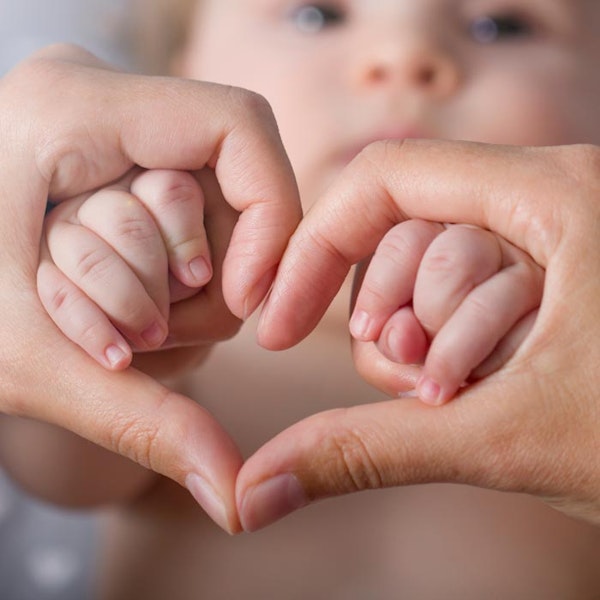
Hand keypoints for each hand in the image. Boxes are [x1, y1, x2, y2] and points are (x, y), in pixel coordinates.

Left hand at [0, 45, 300, 532]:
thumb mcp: (32, 363)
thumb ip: (143, 420)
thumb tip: (232, 497)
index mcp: (72, 107)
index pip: (238, 127)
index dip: (272, 216)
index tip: (248, 300)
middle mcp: (100, 100)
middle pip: (227, 191)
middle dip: (195, 283)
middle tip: (132, 332)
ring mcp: (110, 127)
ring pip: (211, 218)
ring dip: (173, 293)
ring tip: (110, 323)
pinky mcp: (116, 160)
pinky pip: (187, 222)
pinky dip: (165, 284)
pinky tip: (115, 307)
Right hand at [237, 139, 599, 530]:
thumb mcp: (505, 439)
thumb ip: (368, 453)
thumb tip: (259, 489)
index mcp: (555, 194)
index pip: (386, 179)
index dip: (317, 247)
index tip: (280, 322)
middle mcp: (554, 193)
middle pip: (405, 232)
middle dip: (390, 320)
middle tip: (416, 386)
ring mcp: (556, 230)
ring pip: (432, 264)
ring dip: (421, 338)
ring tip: (453, 392)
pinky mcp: (556, 268)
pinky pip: (467, 284)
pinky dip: (449, 337)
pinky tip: (470, 382)